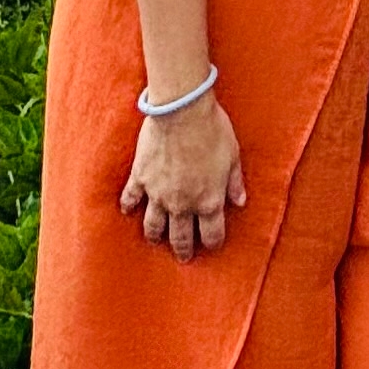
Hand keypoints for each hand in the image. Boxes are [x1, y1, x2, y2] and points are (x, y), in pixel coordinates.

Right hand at [119, 92, 246, 261]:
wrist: (182, 111)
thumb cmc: (212, 130)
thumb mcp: (233, 157)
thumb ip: (234, 183)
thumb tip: (241, 202)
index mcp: (209, 201)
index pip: (211, 234)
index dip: (213, 242)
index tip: (212, 245)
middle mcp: (183, 204)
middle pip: (181, 237)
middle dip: (184, 249)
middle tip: (184, 257)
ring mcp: (158, 194)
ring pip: (153, 226)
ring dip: (155, 235)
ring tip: (156, 241)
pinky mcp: (140, 178)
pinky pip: (130, 199)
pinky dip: (128, 206)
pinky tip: (127, 211)